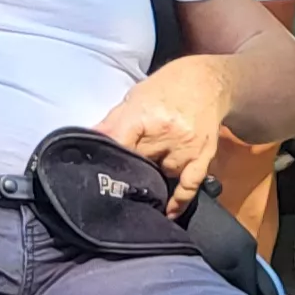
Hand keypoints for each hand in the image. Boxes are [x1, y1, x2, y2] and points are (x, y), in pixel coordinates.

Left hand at [97, 57, 235, 213]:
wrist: (208, 81)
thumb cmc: (166, 87)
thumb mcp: (135, 98)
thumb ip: (112, 122)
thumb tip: (86, 139)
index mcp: (143, 116)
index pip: (119, 145)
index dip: (106, 160)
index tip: (95, 177)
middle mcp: (166, 134)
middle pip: (139, 163)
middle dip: (127, 172)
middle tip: (115, 186)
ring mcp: (186, 148)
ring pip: (162, 176)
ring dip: (150, 182)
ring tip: (139, 193)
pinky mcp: (203, 157)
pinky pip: (190, 185)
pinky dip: (179, 201)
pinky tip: (170, 213)